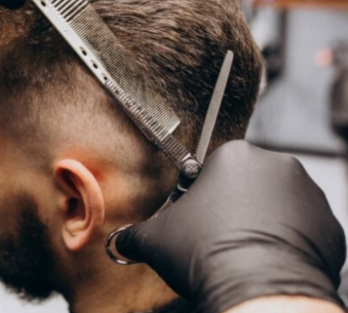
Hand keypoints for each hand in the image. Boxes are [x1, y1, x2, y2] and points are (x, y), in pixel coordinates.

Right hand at [115, 141, 345, 312]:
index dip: (202, 196)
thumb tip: (120, 241)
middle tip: (218, 236)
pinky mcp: (329, 225)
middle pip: (248, 183)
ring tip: (243, 251)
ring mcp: (309, 194)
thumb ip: (135, 233)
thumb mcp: (156, 239)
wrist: (256, 290)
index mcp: (234, 156)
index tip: (198, 218)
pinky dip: (289, 242)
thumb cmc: (208, 254)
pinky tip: (268, 260)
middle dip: (234, 206)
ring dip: (263, 222)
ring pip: (277, 205)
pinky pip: (304, 229)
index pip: (213, 169)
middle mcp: (277, 165)